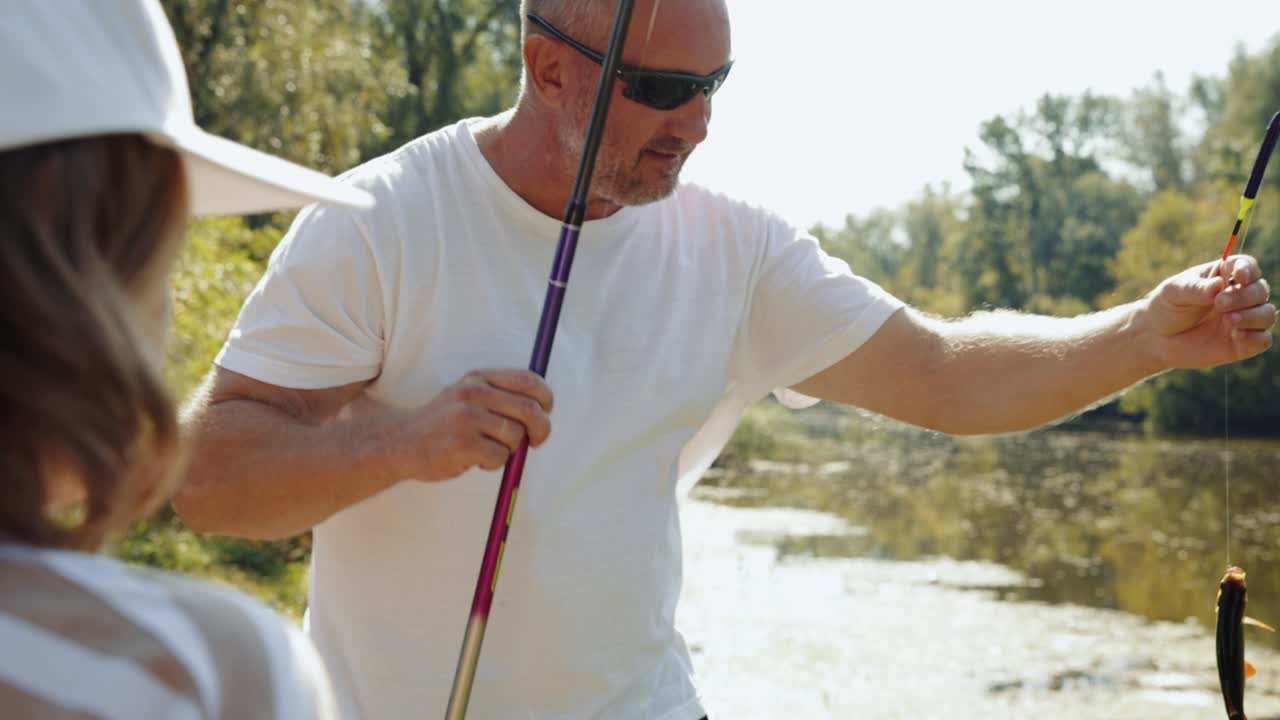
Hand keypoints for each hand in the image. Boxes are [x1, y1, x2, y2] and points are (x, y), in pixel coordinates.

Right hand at [387, 369, 553, 481]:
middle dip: (541, 429)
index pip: (527, 380)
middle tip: (536, 442)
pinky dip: (494, 464)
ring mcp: (467, 418)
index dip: (545, 397)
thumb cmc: (443, 424)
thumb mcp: (467, 397)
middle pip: (530, 409)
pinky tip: (475, 460)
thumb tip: (542, 411)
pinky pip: (500, 457)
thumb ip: (500, 397)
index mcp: (479, 378)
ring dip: (509, 450)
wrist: (401, 443)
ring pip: (516, 436)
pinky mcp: (463, 444)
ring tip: (488, 450)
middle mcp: (474, 393)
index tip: (545, 412)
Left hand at [1142, 255, 1275, 369]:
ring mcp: (1243, 319)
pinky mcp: (1242, 343)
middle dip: (1244, 296)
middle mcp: (1239, 295)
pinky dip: (1255, 337)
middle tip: (1220, 303)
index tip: (1239, 277)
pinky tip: (1236, 336)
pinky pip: (1263, 340)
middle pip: (1260, 289)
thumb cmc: (1166, 307)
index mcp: (1223, 276)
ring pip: (1267, 314)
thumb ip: (1195, 288)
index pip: (1246, 265)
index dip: (1248, 269)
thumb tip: (1218, 286)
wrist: (1157, 338)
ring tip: (1228, 320)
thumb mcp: (1173, 292)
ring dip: (1253, 316)